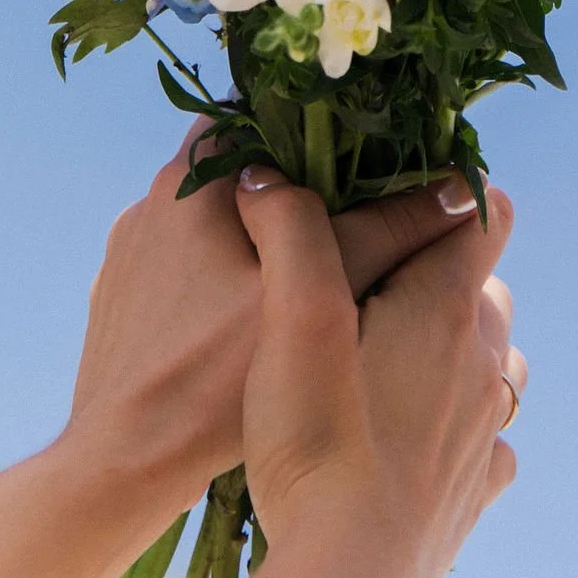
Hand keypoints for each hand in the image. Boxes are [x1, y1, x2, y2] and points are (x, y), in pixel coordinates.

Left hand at [62, 137, 479, 530]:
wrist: (117, 466)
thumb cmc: (211, 379)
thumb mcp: (314, 303)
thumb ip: (385, 235)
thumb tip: (459, 189)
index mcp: (191, 177)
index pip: (261, 110)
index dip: (316, 127)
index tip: (363, 157)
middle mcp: (153, 201)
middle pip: (241, 169)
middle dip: (294, 192)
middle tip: (348, 225)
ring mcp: (131, 254)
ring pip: (213, 223)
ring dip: (258, 240)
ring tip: (308, 282)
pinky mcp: (122, 303)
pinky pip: (185, 270)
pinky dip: (222, 282)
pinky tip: (251, 326)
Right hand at [235, 171, 521, 577]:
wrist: (344, 575)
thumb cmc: (318, 442)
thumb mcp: (291, 318)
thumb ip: (290, 232)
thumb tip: (267, 173)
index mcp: (448, 305)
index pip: (484, 213)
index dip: (447, 196)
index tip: (395, 202)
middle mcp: (483, 360)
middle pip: (484, 286)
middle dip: (437, 274)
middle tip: (366, 287)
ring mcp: (486, 429)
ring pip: (493, 360)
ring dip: (455, 349)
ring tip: (390, 362)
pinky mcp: (476, 491)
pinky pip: (487, 438)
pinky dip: (460, 425)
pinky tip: (415, 436)